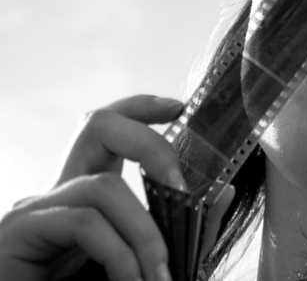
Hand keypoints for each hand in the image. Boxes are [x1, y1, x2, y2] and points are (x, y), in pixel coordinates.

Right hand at [0, 95, 234, 280]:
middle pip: (98, 126)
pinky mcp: (16, 233)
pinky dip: (118, 254)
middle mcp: (56, 193)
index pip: (108, 129)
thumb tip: (222, 193)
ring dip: (144, 231)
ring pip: (105, 185)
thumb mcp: (144, 260)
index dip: (140, 107)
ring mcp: (33, 210)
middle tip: (181, 189)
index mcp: (85, 196)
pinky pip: (84, 222)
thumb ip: (177, 229)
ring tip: (159, 275)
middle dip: (151, 145)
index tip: (178, 107)